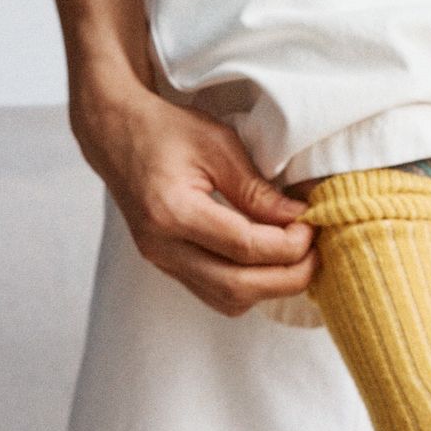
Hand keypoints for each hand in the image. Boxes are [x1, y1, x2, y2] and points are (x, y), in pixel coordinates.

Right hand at [70, 73, 317, 316]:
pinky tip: (268, 261)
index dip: (288, 244)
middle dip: (287, 277)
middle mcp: (161, 246)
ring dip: (269, 288)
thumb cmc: (165, 130)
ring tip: (297, 258)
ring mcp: (160, 260)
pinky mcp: (165, 264)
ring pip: (226, 300)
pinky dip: (248, 285)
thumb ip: (256, 188)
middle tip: (316, 253)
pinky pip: (213, 292)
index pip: (244, 247)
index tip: (311, 224)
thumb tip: (298, 218)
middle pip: (237, 288)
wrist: (113, 132)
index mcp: (172, 211)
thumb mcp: (218, 144)